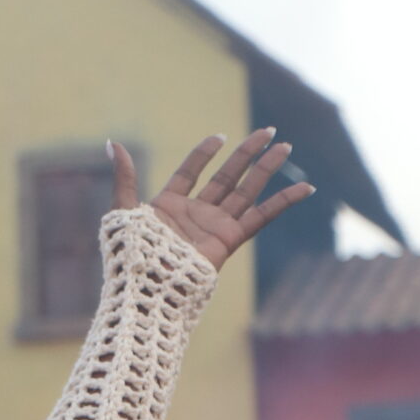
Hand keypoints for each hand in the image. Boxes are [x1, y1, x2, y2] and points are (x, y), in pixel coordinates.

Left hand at [110, 130, 313, 271]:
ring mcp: (214, 227)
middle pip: (227, 176)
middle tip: (270, 130)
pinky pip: (261, 217)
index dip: (204, 154)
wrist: (147, 289)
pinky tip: (305, 188)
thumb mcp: (123, 211)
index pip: (190, 171)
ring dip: (266, 168)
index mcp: (169, 206)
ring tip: (285, 146)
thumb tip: (114, 143)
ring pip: (246, 190)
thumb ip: (124, 178)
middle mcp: (195, 215)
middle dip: (248, 153)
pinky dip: (283, 202)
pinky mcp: (229, 240)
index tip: (219, 137)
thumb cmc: (132, 255)